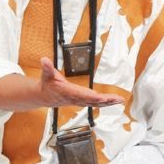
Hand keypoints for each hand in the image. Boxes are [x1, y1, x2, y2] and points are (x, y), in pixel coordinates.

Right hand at [0, 58, 124, 111]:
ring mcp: (79, 101)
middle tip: (117, 99)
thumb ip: (47, 68)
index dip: (90, 96)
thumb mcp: (46, 75)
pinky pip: (95, 103)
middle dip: (105, 100)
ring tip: (119, 100)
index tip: (100, 97)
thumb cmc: (47, 84)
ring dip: (108, 102)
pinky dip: (105, 102)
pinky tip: (114, 101)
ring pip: (96, 103)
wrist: (44, 97)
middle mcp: (75, 98)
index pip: (81, 95)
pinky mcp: (82, 101)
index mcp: (67, 92)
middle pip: (92, 101)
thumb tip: (44, 59)